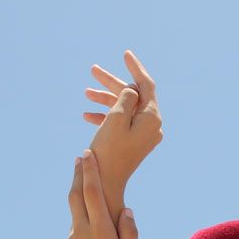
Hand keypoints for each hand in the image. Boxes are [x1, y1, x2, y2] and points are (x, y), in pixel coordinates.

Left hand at [57, 148, 143, 238]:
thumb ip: (130, 234)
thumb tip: (127, 210)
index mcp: (100, 232)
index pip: (92, 193)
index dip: (90, 172)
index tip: (88, 155)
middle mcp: (81, 233)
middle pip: (76, 195)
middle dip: (79, 174)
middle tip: (81, 157)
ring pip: (74, 212)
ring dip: (79, 194)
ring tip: (85, 180)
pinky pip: (75, 230)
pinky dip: (80, 217)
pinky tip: (88, 219)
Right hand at [81, 50, 162, 216]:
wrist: (105, 184)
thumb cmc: (109, 151)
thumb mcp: (116, 118)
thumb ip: (125, 97)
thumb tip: (131, 89)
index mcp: (152, 118)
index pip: (146, 85)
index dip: (134, 67)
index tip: (125, 54)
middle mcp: (152, 126)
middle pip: (133, 95)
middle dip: (112, 84)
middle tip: (93, 71)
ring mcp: (144, 135)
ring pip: (125, 108)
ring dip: (105, 99)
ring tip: (86, 93)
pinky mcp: (134, 142)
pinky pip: (121, 122)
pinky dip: (106, 116)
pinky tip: (87, 115)